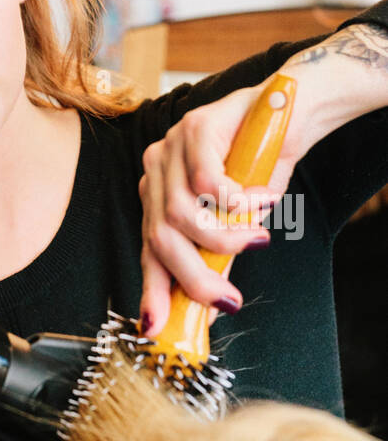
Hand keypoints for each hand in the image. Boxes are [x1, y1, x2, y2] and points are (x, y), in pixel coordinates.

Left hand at [137, 80, 301, 335]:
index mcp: (159, 193)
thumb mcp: (236, 221)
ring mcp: (172, 145)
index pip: (147, 247)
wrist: (292, 112)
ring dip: (223, 239)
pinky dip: (237, 202)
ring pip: (181, 213)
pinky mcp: (196, 126)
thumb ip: (215, 253)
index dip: (151, 288)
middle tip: (228, 299)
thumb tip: (209, 307)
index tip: (156, 328)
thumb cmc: (263, 167)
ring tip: (256, 239)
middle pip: (159, 235)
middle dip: (194, 277)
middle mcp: (157, 169)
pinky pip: (207, 182)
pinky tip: (260, 202)